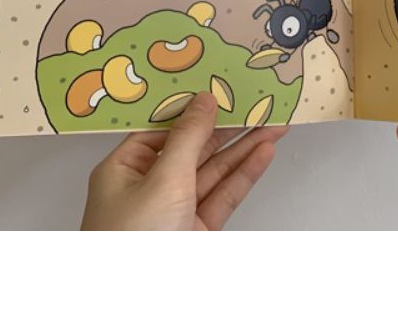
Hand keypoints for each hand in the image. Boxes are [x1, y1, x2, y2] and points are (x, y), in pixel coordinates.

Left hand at [81, 92, 286, 229]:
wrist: (138, 307)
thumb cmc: (133, 241)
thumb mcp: (163, 178)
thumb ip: (189, 137)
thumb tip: (204, 101)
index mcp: (123, 169)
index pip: (162, 129)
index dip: (193, 110)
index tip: (220, 90)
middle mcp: (147, 187)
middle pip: (193, 148)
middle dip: (227, 128)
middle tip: (257, 105)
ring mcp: (174, 210)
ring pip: (214, 171)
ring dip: (244, 149)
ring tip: (273, 125)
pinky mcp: (196, 229)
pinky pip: (224, 195)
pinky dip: (245, 174)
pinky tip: (264, 154)